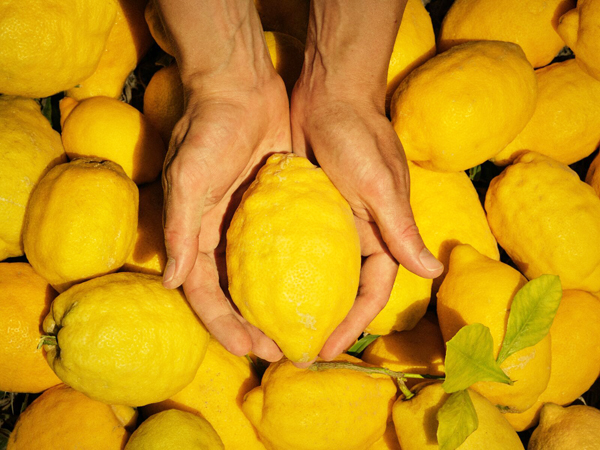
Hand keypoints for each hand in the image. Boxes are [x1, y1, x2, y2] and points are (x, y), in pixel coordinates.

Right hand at [162, 74, 289, 361]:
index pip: (205, 293)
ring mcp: (248, 223)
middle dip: (251, 326)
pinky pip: (284, 247)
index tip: (252, 348)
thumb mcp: (190, 178)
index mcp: (195, 235)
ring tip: (300, 329)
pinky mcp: (276, 207)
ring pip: (258, 277)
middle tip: (281, 350)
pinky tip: (317, 287)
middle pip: (233, 294)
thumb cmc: (209, 131)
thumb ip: (180, 229)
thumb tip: (173, 284)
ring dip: (274, 305)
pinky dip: (294, 270)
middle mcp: (220, 235)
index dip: (223, 325)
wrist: (241, 87)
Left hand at [291, 82, 443, 361]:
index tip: (327, 348)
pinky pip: (295, 248)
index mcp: (382, 234)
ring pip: (318, 274)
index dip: (354, 322)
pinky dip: (284, 270)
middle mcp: (358, 234)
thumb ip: (401, 229)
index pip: (373, 290)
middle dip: (326, 320)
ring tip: (276, 328)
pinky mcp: (304, 209)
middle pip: (344, 289)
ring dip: (303, 300)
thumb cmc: (357, 135)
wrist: (326, 94)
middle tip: (298, 350)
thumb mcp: (378, 184)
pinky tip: (260, 287)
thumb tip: (432, 272)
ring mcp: (329, 223)